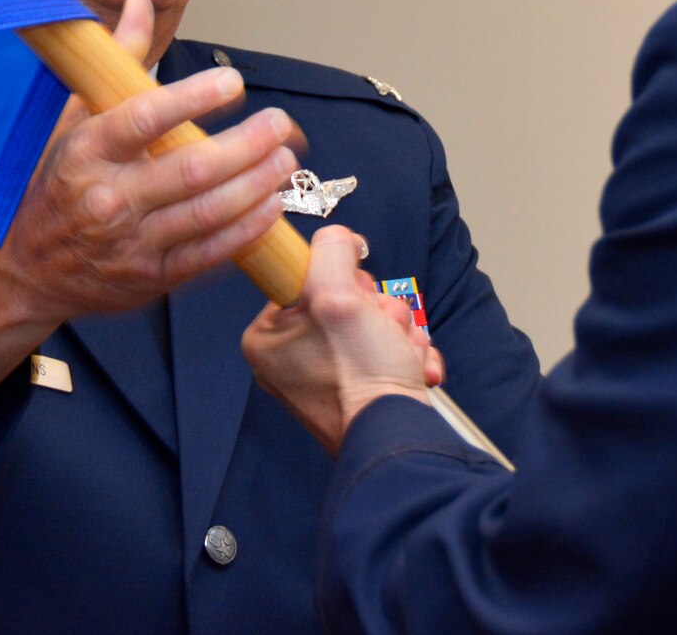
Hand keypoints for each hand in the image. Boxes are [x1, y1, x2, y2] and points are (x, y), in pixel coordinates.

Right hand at [0, 0, 295, 426]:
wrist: (28, 270)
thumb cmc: (57, 184)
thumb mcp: (74, 120)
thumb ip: (115, 63)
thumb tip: (140, 2)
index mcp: (86, 151)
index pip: (144, 118)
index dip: (194, 98)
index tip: (233, 82)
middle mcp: (107, 197)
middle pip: (191, 169)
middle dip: (246, 145)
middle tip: (280, 123)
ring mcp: (131, 242)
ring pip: (208, 212)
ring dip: (256, 184)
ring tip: (284, 159)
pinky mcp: (151, 277)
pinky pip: (209, 254)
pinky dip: (246, 230)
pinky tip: (272, 205)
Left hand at [242, 225, 443, 451]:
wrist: (398, 437)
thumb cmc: (360, 376)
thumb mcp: (337, 294)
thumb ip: (332, 250)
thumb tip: (342, 240)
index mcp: (267, 338)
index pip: (307, 277)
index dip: (342, 282)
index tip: (353, 301)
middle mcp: (290, 358)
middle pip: (345, 298)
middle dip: (379, 311)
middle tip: (381, 330)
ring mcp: (325, 376)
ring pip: (374, 320)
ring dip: (398, 330)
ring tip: (398, 353)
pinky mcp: (358, 388)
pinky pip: (387, 347)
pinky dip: (406, 353)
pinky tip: (409, 367)